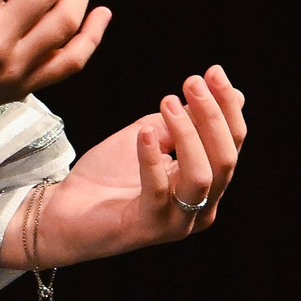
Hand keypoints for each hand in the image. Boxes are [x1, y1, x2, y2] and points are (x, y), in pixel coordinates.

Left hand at [11, 66, 248, 267]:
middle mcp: (202, 207)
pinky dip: (152, 157)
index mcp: (207, 184)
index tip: (213, 72)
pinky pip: (159, 190)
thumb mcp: (153, 135)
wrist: (65, 210)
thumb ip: (188, 120)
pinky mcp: (149, 228)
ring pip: (201, 176)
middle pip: (224, 160)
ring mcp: (178, 222)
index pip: (231, 143)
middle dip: (211, 116)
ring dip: (187, 133)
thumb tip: (235, 94)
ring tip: (167, 101)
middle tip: (192, 82)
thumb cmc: (109, 174)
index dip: (225, 107)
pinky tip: (144, 132)